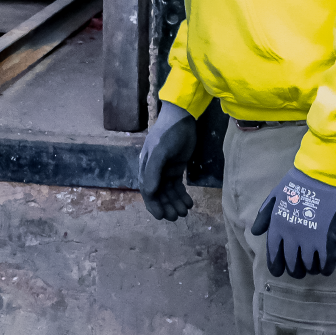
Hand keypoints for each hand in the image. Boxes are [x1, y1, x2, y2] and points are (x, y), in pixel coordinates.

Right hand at [137, 102, 197, 220]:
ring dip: (176, 202)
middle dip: (167, 206)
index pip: (148, 190)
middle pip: (159, 194)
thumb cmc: (168, 133)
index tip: (162, 216)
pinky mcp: (176, 168)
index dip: (154, 205)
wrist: (182, 118)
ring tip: (186, 210)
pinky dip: (182, 195)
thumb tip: (150, 193)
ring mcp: (165, 170)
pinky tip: (189, 202)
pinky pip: (177, 186)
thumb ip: (154, 171)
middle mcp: (154, 170)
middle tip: (178, 216)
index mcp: (146, 166)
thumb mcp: (160, 151)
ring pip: (169, 192)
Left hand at [250, 168, 335, 277]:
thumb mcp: (274, 198)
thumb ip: (264, 216)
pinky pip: (326, 262)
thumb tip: (256, 233)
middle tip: (299, 269)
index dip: (276, 267)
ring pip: (309, 266)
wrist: (319, 176)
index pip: (274, 255)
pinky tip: (325, 267)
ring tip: (313, 266)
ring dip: (310, 269)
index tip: (279, 272)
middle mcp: (291, 237)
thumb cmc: (295, 185)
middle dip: (295, 270)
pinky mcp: (326, 239)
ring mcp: (309, 239)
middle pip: (292, 264)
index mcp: (277, 227)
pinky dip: (325, 268)